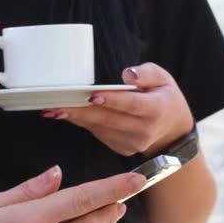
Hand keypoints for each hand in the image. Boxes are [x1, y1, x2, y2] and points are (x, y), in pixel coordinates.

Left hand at [42, 63, 193, 156]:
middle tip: (56, 104)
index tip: (92, 95)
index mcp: (157, 110)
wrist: (171, 130)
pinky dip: (82, 123)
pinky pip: (98, 133)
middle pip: (108, 119)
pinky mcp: (121, 148)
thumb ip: (147, 74)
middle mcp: (144, 130)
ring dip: (75, 118)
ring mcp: (132, 143)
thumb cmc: (164, 97)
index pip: (131, 105)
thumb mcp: (164, 78)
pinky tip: (67, 114)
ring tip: (52, 109)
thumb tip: (127, 75)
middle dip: (80, 111)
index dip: (111, 100)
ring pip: (99, 128)